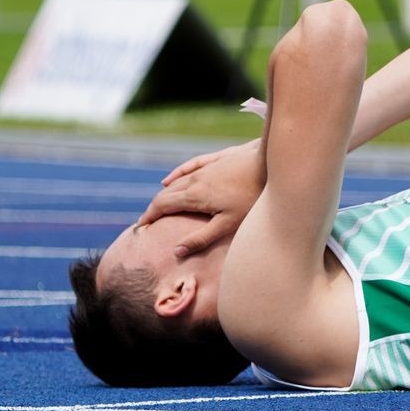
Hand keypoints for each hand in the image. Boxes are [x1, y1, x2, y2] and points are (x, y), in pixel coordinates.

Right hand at [141, 139, 264, 257]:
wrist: (269, 164)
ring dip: (164, 195)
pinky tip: (169, 180)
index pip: (162, 206)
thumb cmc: (252, 197)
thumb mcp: (228, 224)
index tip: (140, 227)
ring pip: (176, 182)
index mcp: (194, 196)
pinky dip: (175, 175)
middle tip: (147, 221)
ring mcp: (204, 168)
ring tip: (157, 207)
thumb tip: (177, 250)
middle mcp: (194, 180)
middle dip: (154, 208)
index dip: (149, 216)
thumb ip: (202, 238)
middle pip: (166, 194)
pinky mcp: (215, 160)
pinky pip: (187, 167)